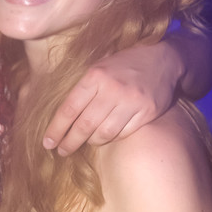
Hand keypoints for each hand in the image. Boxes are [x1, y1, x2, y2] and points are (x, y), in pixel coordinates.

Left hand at [43, 41, 180, 154]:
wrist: (163, 59)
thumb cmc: (124, 65)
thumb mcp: (99, 67)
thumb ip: (82, 89)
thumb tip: (59, 118)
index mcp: (95, 76)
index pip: (69, 109)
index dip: (56, 129)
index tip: (47, 143)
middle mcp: (112, 89)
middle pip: (84, 125)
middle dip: (70, 142)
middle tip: (61, 151)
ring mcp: (131, 101)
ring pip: (104, 133)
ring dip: (92, 141)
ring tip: (86, 142)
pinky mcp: (147, 112)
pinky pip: (123, 134)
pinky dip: (113, 138)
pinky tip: (107, 136)